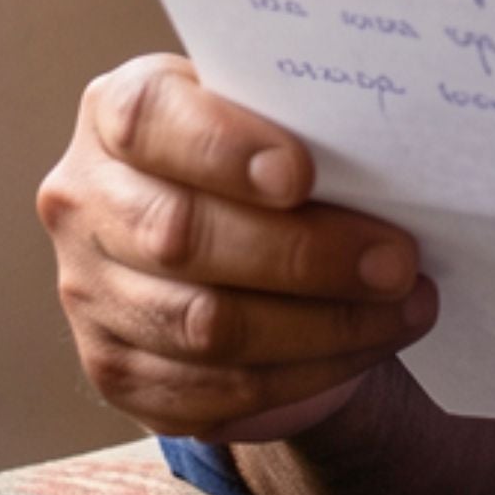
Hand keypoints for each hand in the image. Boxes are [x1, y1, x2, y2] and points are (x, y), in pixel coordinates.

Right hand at [37, 53, 437, 441]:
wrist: (232, 212)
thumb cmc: (266, 137)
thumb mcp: (270, 104)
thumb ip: (300, 111)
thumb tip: (386, 142)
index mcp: (120, 112)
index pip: (150, 120)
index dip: (223, 148)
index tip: (300, 175)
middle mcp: (89, 202)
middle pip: (182, 237)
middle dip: (304, 255)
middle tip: (397, 261)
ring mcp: (93, 293)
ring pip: (203, 326)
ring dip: (322, 324)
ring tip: (405, 304)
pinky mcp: (119, 370)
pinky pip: (212, 390)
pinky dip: (305, 373)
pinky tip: (369, 343)